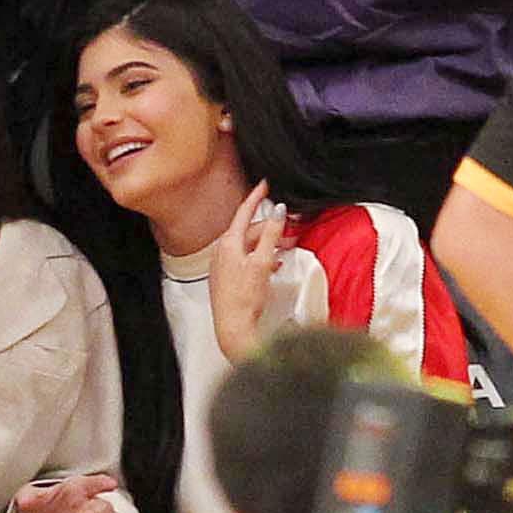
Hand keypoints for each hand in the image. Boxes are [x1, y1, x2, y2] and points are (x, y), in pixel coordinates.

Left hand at [209, 179, 290, 362]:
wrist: (233, 328)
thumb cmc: (244, 298)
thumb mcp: (262, 262)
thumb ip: (272, 235)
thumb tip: (279, 211)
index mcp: (228, 244)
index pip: (244, 212)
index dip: (256, 197)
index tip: (264, 184)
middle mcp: (221, 252)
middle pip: (249, 231)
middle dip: (271, 228)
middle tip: (292, 227)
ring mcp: (222, 267)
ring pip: (249, 247)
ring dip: (268, 245)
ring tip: (285, 249)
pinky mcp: (226, 280)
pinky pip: (245, 261)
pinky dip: (260, 259)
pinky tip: (273, 266)